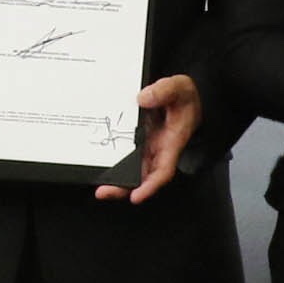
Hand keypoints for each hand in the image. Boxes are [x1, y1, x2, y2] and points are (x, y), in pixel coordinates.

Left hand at [95, 73, 203, 203]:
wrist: (184, 95)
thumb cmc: (185, 96)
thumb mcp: (179, 87)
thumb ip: (164, 91)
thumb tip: (143, 98)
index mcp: (171, 142)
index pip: (163, 170)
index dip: (150, 185)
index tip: (137, 195)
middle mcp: (158, 149)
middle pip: (143, 175)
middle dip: (124, 187)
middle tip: (104, 192)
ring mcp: (147, 146)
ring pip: (132, 169)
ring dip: (116, 179)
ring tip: (99, 186)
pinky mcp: (138, 140)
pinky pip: (125, 154)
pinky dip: (114, 161)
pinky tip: (99, 163)